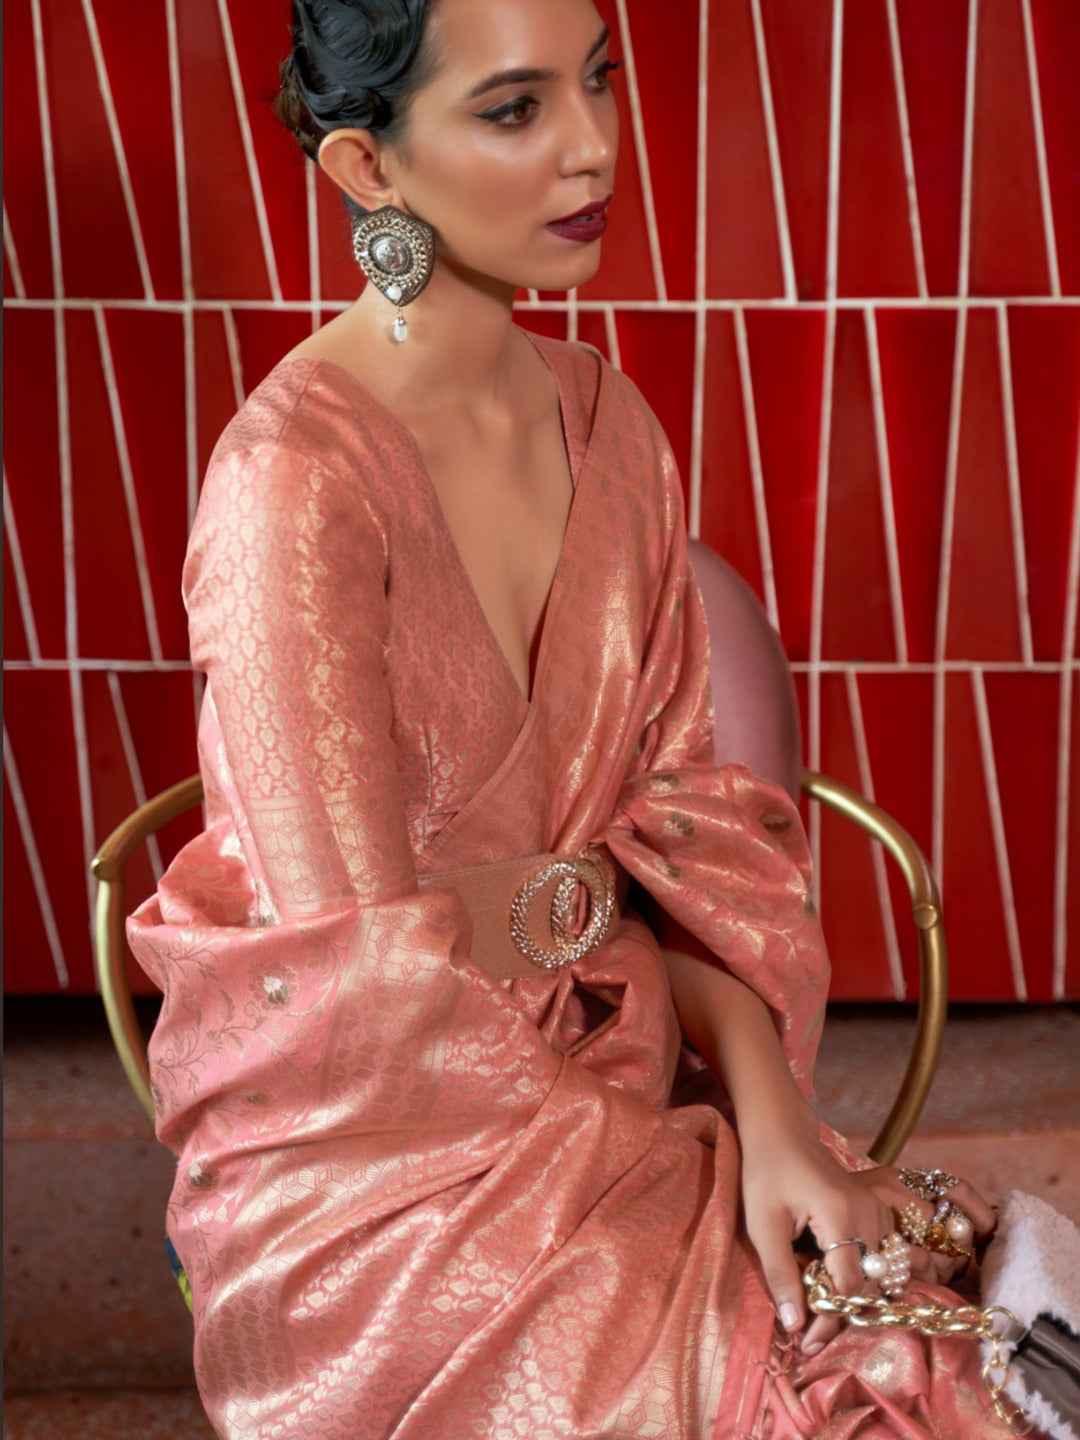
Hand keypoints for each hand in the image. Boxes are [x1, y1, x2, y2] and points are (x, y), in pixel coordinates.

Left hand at [740, 1125, 999, 1355]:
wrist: (782, 1133)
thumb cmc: (767, 1174)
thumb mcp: (762, 1225)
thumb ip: (780, 1274)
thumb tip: (794, 1325)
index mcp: (841, 1214)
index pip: (850, 1285)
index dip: (831, 1317)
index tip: (807, 1340)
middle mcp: (869, 1212)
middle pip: (872, 1282)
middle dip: (845, 1313)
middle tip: (814, 1335)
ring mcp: (879, 1208)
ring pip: (885, 1270)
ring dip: (861, 1295)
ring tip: (826, 1313)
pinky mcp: (880, 1206)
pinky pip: (892, 1251)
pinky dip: (876, 1272)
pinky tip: (852, 1284)